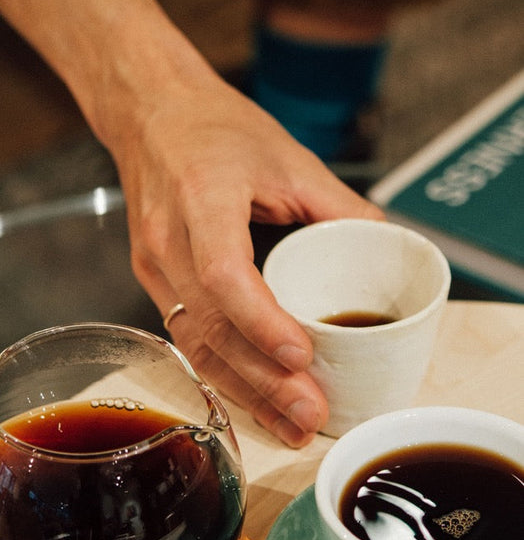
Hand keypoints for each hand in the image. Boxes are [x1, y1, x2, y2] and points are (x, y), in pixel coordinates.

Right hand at [110, 71, 383, 446]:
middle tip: (310, 412)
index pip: (223, 273)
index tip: (303, 353)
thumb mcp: (288, 155)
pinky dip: (225, 375)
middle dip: (262, 377)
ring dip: (245, 391)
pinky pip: (187, 339)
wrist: (151, 114)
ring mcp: (153, 266)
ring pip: (195, 344)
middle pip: (209, 325)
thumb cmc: (215, 128)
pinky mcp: (153, 283)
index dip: (262, 321)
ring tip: (291, 426)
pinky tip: (257, 403)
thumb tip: (388, 250)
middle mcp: (167, 238)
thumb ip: (339, 206)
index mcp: (201, 196)